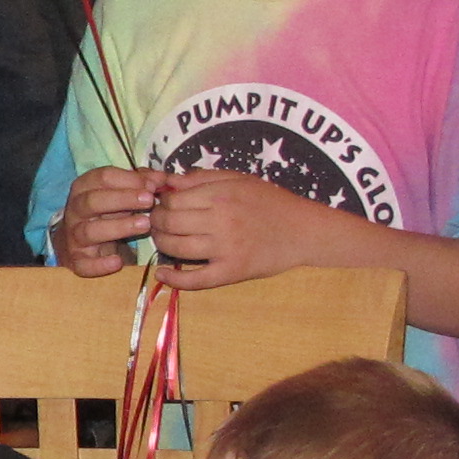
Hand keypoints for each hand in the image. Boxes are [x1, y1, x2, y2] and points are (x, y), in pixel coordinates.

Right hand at [52, 165, 167, 275]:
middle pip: (93, 201)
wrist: (80, 242)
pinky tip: (118, 262)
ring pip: (89, 231)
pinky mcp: (77, 260)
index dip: (128, 179)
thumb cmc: (107, 212)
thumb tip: (162, 178)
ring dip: (118, 227)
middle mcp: (75, 210)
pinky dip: (99, 264)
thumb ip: (140, 183)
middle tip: (149, 201)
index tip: (152, 185)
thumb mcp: (120, 193)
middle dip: (122, 199)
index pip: (102, 177)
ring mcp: (73, 236)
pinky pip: (84, 263)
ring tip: (145, 225)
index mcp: (83, 188)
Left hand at [147, 168, 333, 287]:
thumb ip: (201, 178)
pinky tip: (162, 275)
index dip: (161, 202)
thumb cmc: (270, 201)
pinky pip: (196, 279)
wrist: (303, 231)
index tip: (161, 205)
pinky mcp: (231, 272)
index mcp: (221, 195)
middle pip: (170, 222)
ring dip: (160, 243)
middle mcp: (220, 220)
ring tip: (161, 239)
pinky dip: (174, 279)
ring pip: (176, 247)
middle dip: (156, 221)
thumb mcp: (238, 180)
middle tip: (156, 222)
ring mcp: (225, 248)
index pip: (173, 200)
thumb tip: (166, 182)